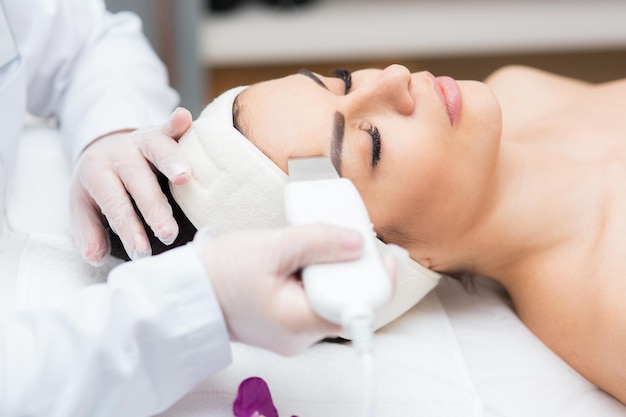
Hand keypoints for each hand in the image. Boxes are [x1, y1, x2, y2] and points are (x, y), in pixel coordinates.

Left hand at [70, 107, 192, 264]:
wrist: (105, 146)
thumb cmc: (100, 185)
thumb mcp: (84, 207)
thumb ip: (89, 232)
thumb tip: (94, 257)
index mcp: (97, 173)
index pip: (114, 203)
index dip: (129, 228)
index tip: (142, 251)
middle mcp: (120, 154)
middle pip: (137, 179)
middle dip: (153, 207)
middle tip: (167, 233)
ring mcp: (141, 140)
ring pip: (156, 148)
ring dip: (171, 161)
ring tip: (185, 179)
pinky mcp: (160, 130)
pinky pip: (169, 126)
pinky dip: (177, 122)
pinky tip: (185, 118)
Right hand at [195, 224, 393, 355]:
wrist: (191, 293)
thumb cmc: (220, 273)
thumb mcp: (271, 246)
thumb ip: (317, 242)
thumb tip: (358, 242)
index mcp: (298, 321)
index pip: (357, 308)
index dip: (377, 280)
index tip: (385, 254)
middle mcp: (301, 335)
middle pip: (349, 302)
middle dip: (354, 268)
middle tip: (352, 237)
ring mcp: (296, 332)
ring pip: (333, 300)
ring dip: (335, 270)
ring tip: (320, 243)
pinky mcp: (290, 322)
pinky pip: (317, 300)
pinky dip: (318, 277)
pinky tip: (307, 258)